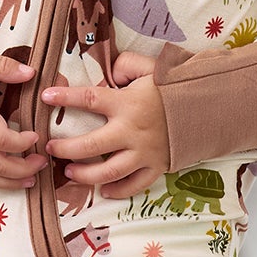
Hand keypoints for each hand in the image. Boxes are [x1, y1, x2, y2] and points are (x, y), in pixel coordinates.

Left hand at [43, 50, 169, 199]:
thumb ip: (125, 65)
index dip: (64, 97)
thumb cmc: (177, 86)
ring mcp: (144, 153)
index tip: (45, 97)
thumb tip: (109, 74)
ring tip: (69, 171)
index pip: (88, 99)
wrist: (211, 107)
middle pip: (90, 146)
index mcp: (127, 103)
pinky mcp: (157, 167)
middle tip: (50, 148)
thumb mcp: (151, 67)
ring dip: (84, 175)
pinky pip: (134, 185)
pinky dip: (118, 191)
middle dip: (65, 148)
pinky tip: (103, 191)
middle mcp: (132, 131)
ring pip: (108, 172)